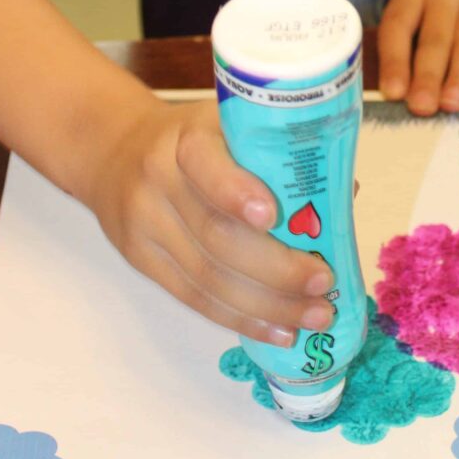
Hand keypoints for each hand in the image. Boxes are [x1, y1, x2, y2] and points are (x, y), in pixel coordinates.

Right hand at [84, 99, 335, 345]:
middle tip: (324, 282)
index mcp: (186, 139)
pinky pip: (194, 298)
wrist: (112, 151)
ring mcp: (146, 225)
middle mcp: (159, 180)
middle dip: (277, 268)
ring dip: (268, 306)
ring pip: (208, 277)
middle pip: (216, 236)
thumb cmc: (196, 141)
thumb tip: (347, 193)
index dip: (236, 192)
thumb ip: (280, 155)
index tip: (273, 215)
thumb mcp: (230, 127)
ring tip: (315, 317)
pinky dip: (242, 320)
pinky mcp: (141, 261)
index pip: (205, 165)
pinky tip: (279, 331)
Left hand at [377, 0, 458, 115]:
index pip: (397, 26)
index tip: (393, 93)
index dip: (394, 62)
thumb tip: (406, 100)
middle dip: (428, 76)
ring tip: (452, 104)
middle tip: (422, 107)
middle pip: (435, 38)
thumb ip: (413, 55)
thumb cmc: (454, 17)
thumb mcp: (426, 22)